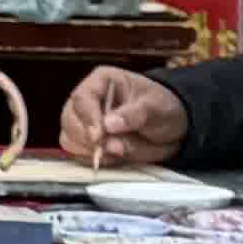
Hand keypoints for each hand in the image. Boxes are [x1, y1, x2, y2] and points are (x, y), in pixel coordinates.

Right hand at [55, 66, 189, 170]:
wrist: (173, 128)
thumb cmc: (163, 109)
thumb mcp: (157, 108)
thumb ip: (135, 115)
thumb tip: (109, 125)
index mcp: (101, 82)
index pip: (82, 98)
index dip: (87, 118)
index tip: (98, 137)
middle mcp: (86, 101)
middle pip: (69, 120)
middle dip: (89, 138)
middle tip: (116, 149)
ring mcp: (82, 122)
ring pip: (70, 139)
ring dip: (92, 151)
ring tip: (121, 152)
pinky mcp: (85, 142)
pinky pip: (79, 155)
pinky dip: (94, 160)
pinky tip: (115, 157)